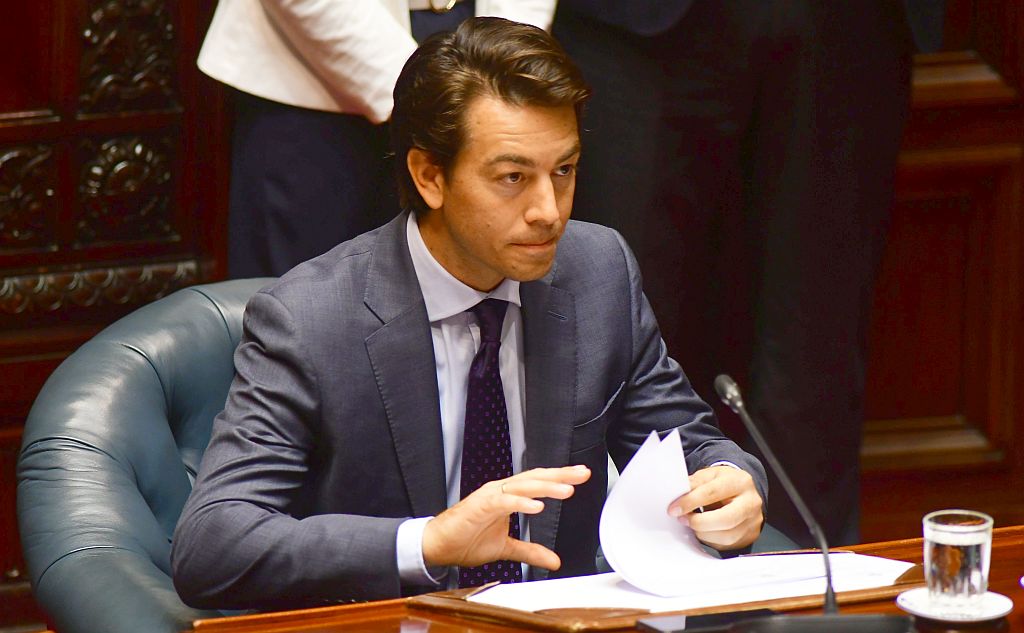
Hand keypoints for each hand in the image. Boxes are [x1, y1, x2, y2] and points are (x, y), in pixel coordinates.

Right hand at [422, 465, 590, 569]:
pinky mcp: (480, 506)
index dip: (560, 479)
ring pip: (523, 486)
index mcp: (508, 496)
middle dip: (560, 475)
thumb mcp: (506, 548)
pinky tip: (537, 506)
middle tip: (582, 473)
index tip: (580, 476)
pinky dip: (521, 502)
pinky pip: (504, 501)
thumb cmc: (466, 540)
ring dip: (546, 487)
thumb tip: (554, 560)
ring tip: (566, 490)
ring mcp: (490, 496)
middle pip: (535, 478)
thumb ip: (530, 551)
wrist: (438, 546)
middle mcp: (501, 491)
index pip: (538, 483)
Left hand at [668, 465, 762, 549]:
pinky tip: (704, 531)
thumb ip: (694, 484)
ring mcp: (753, 522)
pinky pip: (726, 546)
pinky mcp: (749, 537)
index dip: (690, 502)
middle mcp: (751, 503)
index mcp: (740, 482)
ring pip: (726, 536)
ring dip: (703, 533)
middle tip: (683, 519)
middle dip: (699, 522)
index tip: (674, 509)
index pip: (712, 493)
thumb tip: (678, 495)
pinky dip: (710, 540)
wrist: (743, 492)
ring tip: (693, 524)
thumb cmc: (723, 483)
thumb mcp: (709, 476)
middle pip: (726, 519)